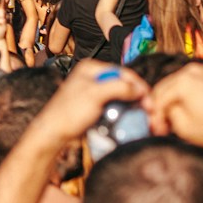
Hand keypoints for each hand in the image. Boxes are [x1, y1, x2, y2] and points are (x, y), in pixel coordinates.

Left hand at [31, 60, 148, 145]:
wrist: (53, 133)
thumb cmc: (69, 112)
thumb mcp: (95, 95)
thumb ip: (118, 88)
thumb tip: (139, 89)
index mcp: (90, 68)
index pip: (122, 71)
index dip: (138, 84)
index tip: (149, 98)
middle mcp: (93, 77)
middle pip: (123, 83)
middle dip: (137, 95)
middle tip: (149, 109)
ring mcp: (94, 92)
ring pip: (120, 95)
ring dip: (132, 105)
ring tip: (144, 115)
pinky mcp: (95, 106)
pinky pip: (114, 106)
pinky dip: (124, 111)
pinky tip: (131, 118)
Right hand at [148, 62, 202, 153]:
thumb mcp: (183, 127)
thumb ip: (165, 115)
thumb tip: (160, 112)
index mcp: (182, 80)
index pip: (158, 97)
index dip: (154, 114)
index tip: (155, 128)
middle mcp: (191, 70)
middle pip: (166, 88)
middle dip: (162, 107)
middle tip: (161, 125)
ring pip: (177, 85)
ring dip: (173, 101)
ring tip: (173, 119)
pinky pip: (190, 84)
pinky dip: (185, 96)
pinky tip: (185, 110)